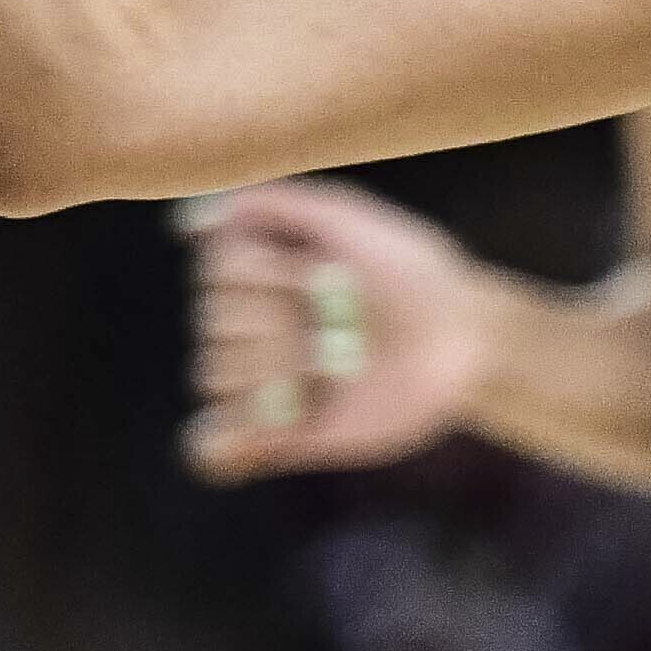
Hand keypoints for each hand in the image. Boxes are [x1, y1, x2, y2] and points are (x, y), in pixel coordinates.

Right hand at [179, 179, 500, 480]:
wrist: (462, 340)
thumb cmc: (411, 272)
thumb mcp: (349, 220)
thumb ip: (276, 203)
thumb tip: (188, 220)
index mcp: (261, 276)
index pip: (215, 274)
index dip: (265, 275)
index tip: (320, 274)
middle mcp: (254, 327)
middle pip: (213, 324)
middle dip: (277, 321)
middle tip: (339, 324)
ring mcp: (262, 383)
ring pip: (214, 374)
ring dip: (275, 368)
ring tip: (334, 370)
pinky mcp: (279, 435)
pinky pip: (208, 447)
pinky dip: (219, 442)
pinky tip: (269, 420)